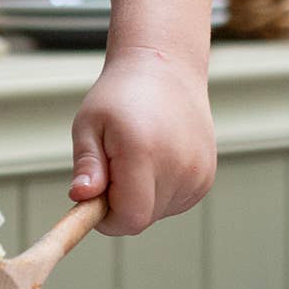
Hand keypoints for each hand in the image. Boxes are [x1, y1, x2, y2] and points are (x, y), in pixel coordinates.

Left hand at [68, 47, 215, 235]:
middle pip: (142, 218)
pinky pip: (175, 202)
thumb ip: (87, 165)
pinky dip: (160, 191)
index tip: (93, 199)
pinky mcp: (207, 176)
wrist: (165, 70)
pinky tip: (156, 159)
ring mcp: (198, 172)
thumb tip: (82, 197)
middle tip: (112, 166)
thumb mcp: (89, 123)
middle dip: (120, 203)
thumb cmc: (120, 95)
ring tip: (136, 155)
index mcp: (144, 152)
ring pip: (159, 212)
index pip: (129, 218)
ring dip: (141, 197)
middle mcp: (178, 166)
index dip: (107, 218)